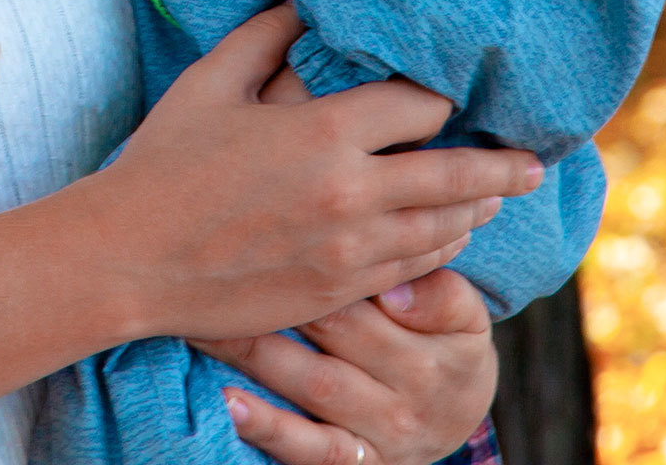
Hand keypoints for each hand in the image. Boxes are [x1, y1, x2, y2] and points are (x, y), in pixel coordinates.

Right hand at [79, 6, 538, 342]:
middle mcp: (352, 194)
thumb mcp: (212, 81)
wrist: (128, 259)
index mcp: (325, 133)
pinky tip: (445, 238)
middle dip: (501, 166)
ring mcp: (350, 251)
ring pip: (443, 228)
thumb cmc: (164, 162)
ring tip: (494, 198)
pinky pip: (413, 269)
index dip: (439, 97)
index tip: (452, 92)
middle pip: (455, 174)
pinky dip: (439, 249)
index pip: (420, 107)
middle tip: (533, 162)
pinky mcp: (338, 291)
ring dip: (474, 209)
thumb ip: (267, 34)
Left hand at [197, 268, 497, 464]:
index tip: (273, 222)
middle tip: (216, 251)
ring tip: (201, 319)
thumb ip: (441, 291)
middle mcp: (410, 392)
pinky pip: (309, 451)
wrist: (456, 421)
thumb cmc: (446, 346)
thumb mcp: (465, 317)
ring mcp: (379, 434)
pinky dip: (268, 428)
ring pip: (312, 384)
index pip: (380, 293)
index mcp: (441, 344)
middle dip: (277, 288)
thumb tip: (394, 287)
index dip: (329, 259)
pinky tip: (228, 404)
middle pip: (337, 329)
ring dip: (254, 350)